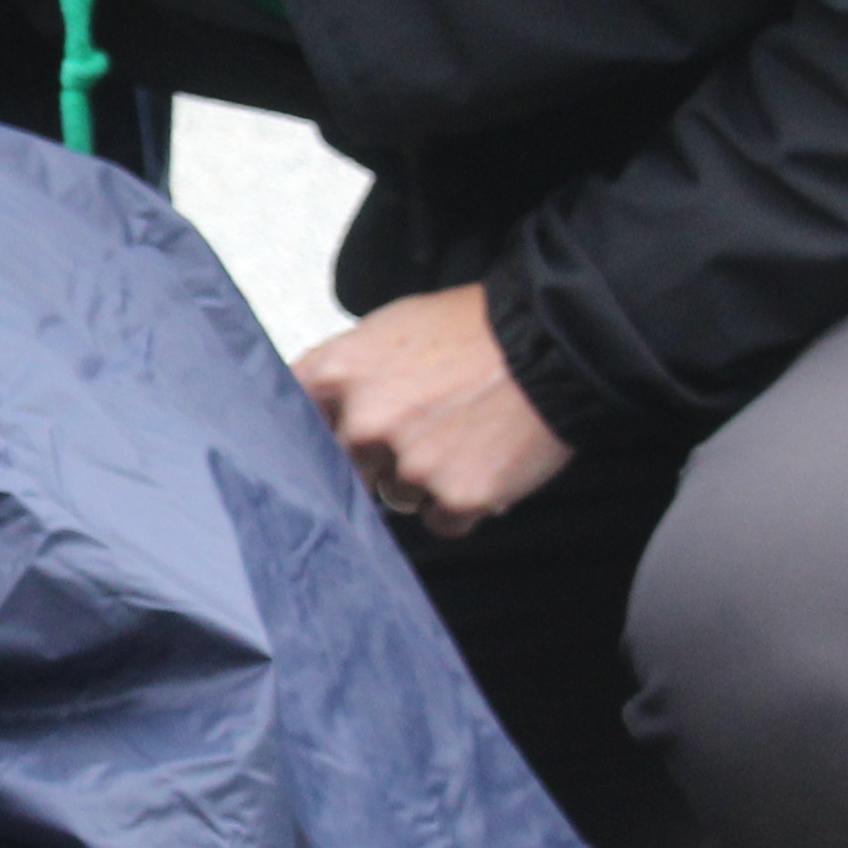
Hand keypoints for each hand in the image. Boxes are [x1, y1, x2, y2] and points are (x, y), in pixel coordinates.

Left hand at [294, 285, 573, 536]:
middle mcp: (365, 423)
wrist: (553, 341)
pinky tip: (481, 464)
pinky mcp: (456, 496)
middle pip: (348, 468)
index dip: (318, 436)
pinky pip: (441, 522)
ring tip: (461, 439)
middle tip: (421, 429)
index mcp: (338, 374)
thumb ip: (345, 373)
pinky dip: (460, 505)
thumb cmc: (477, 328)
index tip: (332, 442)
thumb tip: (317, 409)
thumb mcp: (390, 326)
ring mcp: (409, 464)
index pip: (294, 425)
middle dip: (377, 458)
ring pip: (396, 498)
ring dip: (421, 483)